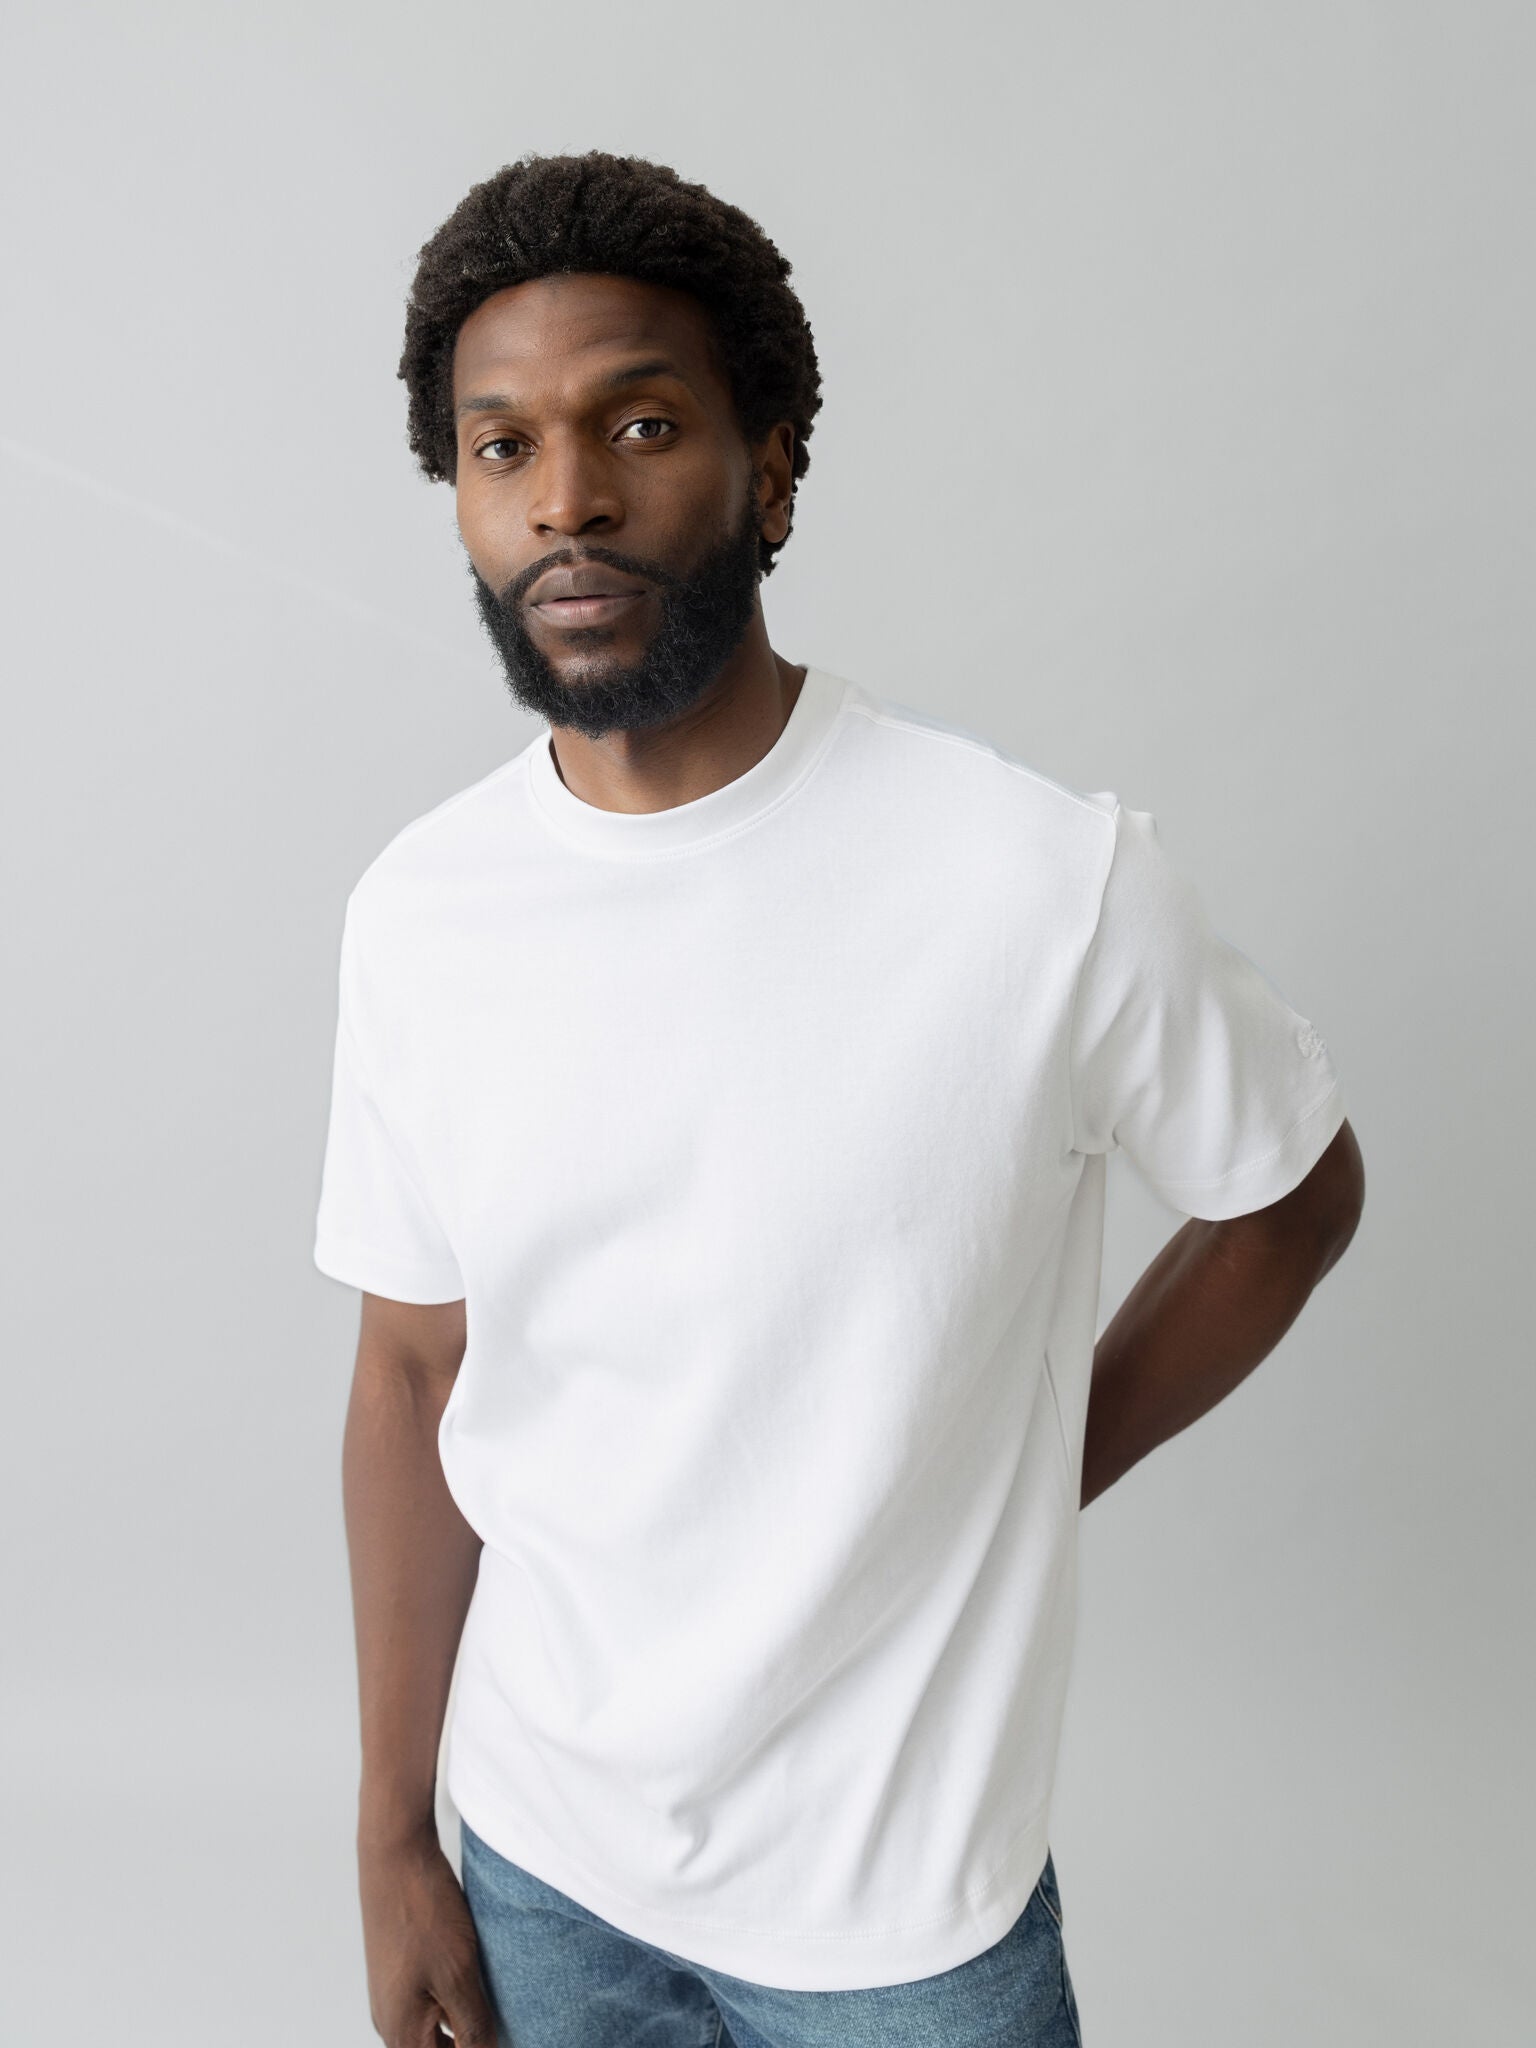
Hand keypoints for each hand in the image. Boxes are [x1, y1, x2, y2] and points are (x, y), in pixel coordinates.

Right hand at [358, 1824, 498, 2046]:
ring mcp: (392, 1997)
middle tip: (509, 2026)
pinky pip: (431, 2006)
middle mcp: (390, 2023)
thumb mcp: (459, 1975)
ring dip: (464, 2028)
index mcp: (401, 2034)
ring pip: (435, 2032)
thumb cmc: (425, 1913)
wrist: (395, 1855)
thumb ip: (473, 2028)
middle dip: (472, 2044)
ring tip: (496, 2008)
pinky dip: (455, 2005)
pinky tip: (479, 1984)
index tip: (502, 2039)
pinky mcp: (399, 1973)